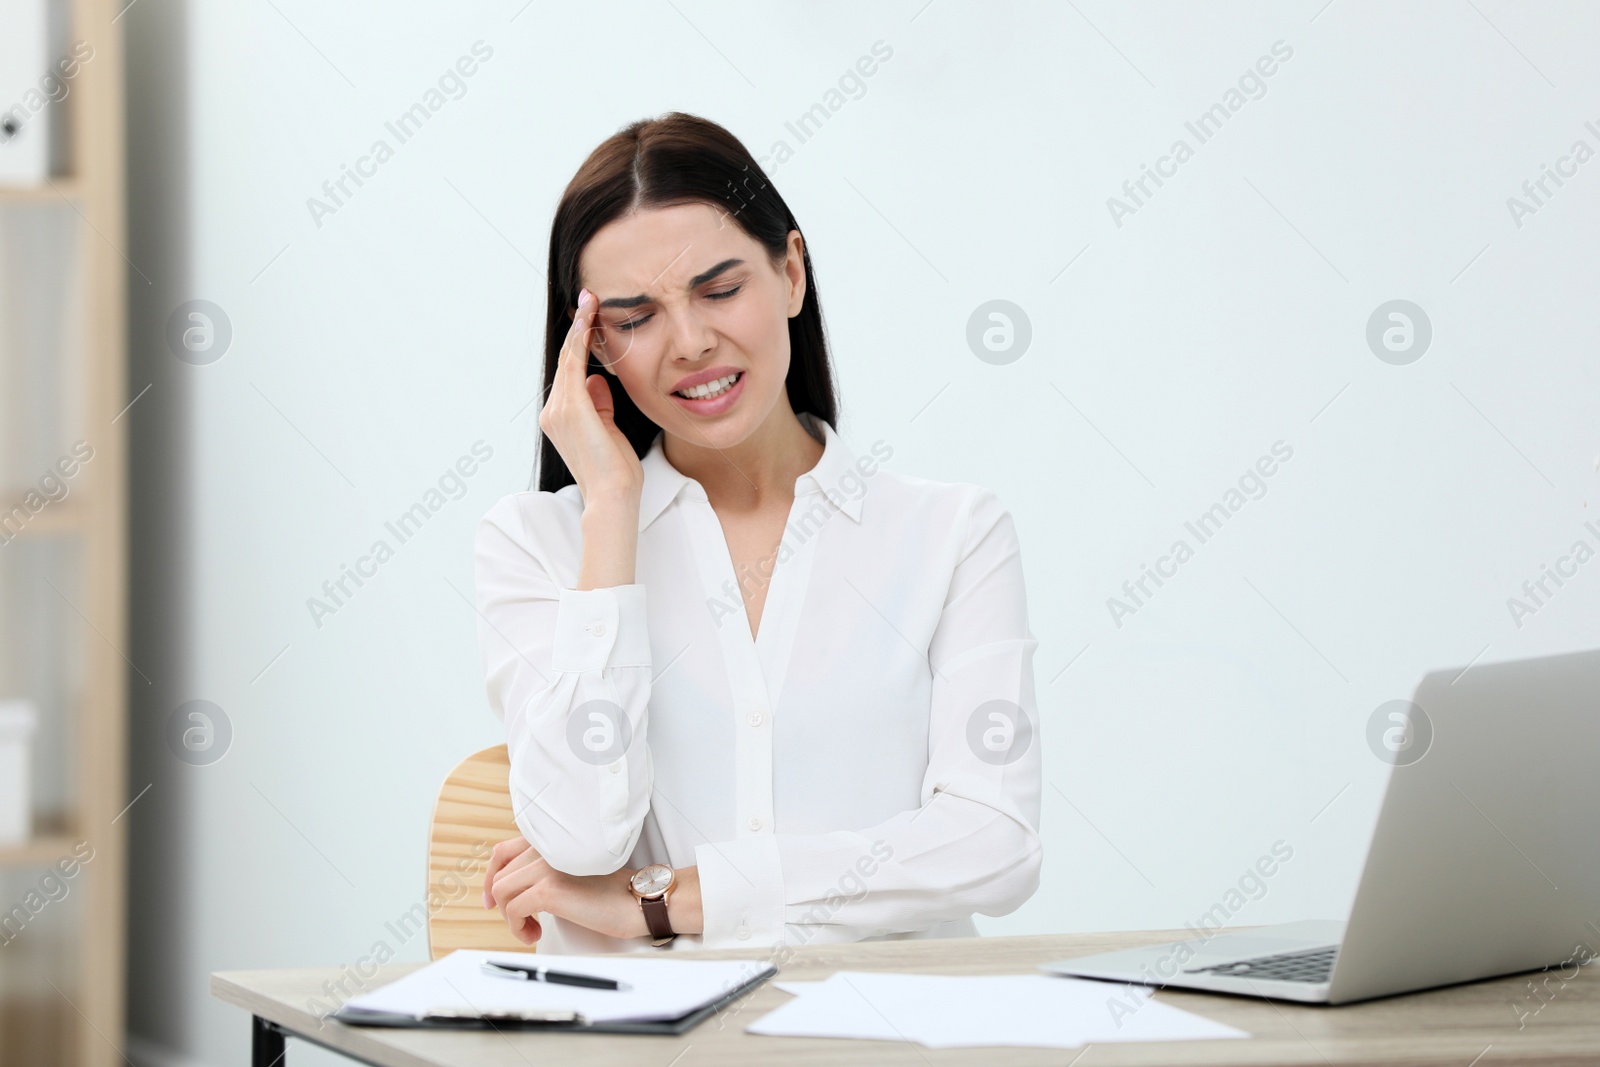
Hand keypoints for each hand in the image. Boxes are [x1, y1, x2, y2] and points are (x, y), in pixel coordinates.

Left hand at [482, 835, 646, 942]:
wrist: (637, 900)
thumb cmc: (612, 891)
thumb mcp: (572, 872)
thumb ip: (546, 870)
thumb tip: (516, 891)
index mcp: (552, 841)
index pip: (503, 851)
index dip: (492, 878)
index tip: (493, 901)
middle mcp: (546, 847)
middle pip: (499, 876)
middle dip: (503, 905)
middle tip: (521, 923)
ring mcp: (546, 866)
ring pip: (502, 892)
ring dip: (511, 918)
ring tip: (531, 930)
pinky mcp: (549, 889)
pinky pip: (514, 910)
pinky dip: (518, 928)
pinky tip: (536, 934)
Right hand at [538, 288, 644, 505]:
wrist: (612, 496)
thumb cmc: (615, 471)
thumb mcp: (609, 431)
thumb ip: (600, 405)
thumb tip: (598, 380)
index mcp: (560, 418)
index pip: (570, 373)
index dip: (579, 343)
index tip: (590, 317)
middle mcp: (553, 412)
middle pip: (566, 362)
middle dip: (578, 328)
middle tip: (589, 298)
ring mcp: (558, 410)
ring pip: (569, 360)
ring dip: (580, 328)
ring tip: (591, 300)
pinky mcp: (570, 409)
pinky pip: (574, 366)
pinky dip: (581, 341)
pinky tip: (588, 320)